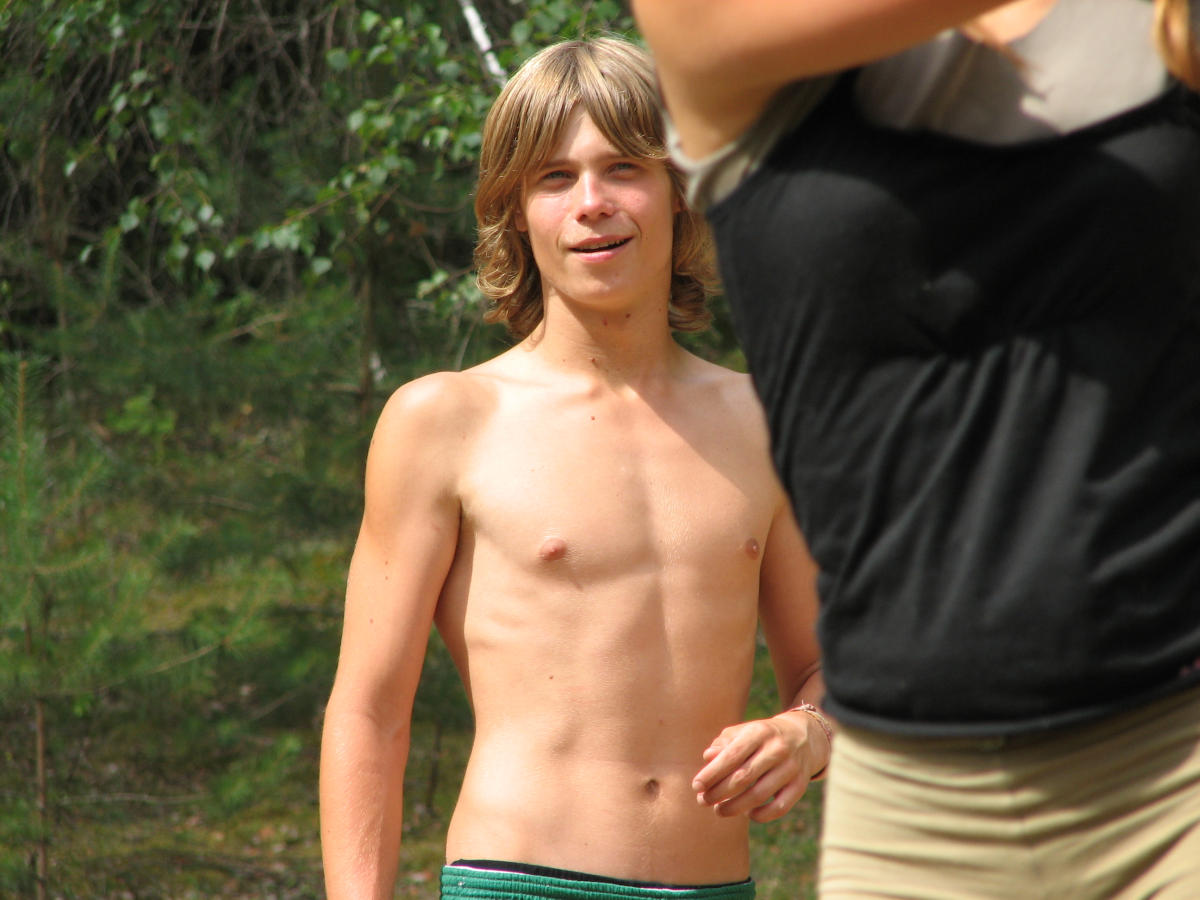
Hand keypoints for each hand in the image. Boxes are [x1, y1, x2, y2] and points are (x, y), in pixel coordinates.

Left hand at [691, 712, 822, 822]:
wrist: (804, 736)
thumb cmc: (762, 736)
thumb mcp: (743, 731)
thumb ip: (723, 743)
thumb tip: (707, 758)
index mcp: (759, 732)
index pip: (731, 755)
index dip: (711, 773)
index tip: (696, 786)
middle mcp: (777, 749)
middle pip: (743, 777)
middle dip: (719, 793)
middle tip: (703, 801)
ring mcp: (791, 768)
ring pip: (759, 795)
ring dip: (734, 807)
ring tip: (719, 810)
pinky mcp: (800, 785)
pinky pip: (779, 807)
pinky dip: (761, 815)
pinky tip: (747, 814)